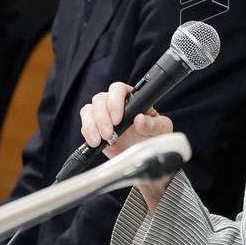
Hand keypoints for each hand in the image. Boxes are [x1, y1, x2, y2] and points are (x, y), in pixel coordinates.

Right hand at [79, 81, 174, 209]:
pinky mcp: (94, 128)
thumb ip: (153, 124)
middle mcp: (116, 103)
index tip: (118, 119)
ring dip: (93, 125)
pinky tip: (95, 143)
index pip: (118, 89)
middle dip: (102, 117)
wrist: (143, 155)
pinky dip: (88, 133)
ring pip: (89, 110)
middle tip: (110, 133)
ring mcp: (103, 115)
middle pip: (100, 99)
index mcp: (132, 98)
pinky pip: (85, 125)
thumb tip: (140, 119)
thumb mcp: (161, 130)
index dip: (115, 101)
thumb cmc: (154, 137)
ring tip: (102, 140)